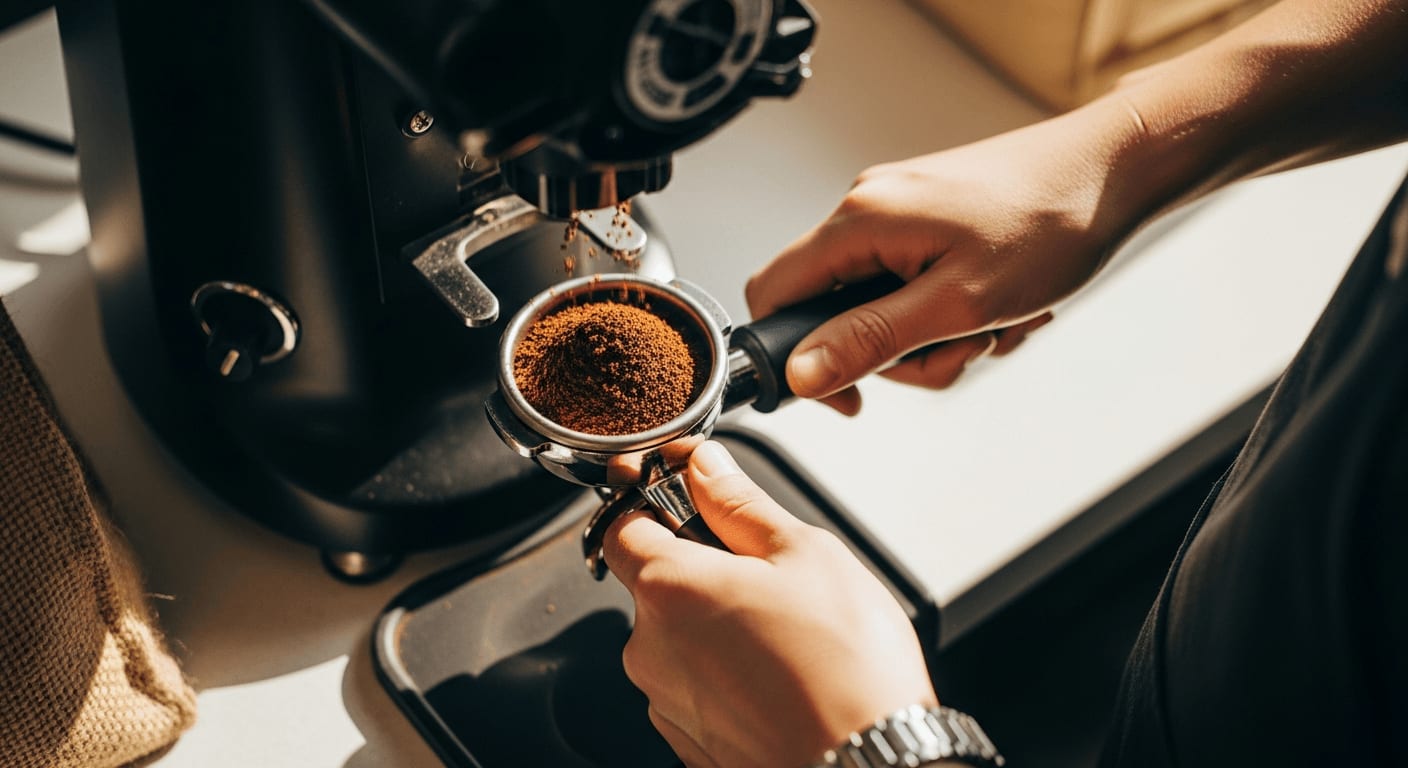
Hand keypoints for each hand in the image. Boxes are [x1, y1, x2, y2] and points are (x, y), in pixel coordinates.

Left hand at [603, 442, 935, 767]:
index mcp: (668, 588)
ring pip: (679, 640)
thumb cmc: (846, 670)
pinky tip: (781, 677)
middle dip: (702, 569)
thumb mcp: (804, 554)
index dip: (652, 500)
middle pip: (655, 584)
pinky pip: (697, 690)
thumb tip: (704, 466)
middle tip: (768, 573)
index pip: (620, 523)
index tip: (687, 494)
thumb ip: (740, 503)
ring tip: (787, 635)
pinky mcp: (690, 745)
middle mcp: (649, 650)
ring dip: (717, 626)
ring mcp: (667, 704)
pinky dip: (728, 677)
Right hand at [747, 103, 1149, 414]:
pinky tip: (1003, 304)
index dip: (791, 355)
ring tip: (994, 323)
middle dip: (899, 351)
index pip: (772, 292)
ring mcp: (903, 213)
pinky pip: (918, 288)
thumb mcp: (957, 304)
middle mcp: (871, 208)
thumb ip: (871, 341)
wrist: (1117, 170)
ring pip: (884, 308)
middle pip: (836, 312)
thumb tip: (801, 374)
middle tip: (959, 347)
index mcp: (862, 220)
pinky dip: (957, 311)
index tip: (844, 393)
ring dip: (939, 336)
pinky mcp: (932, 221)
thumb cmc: (1051, 222)